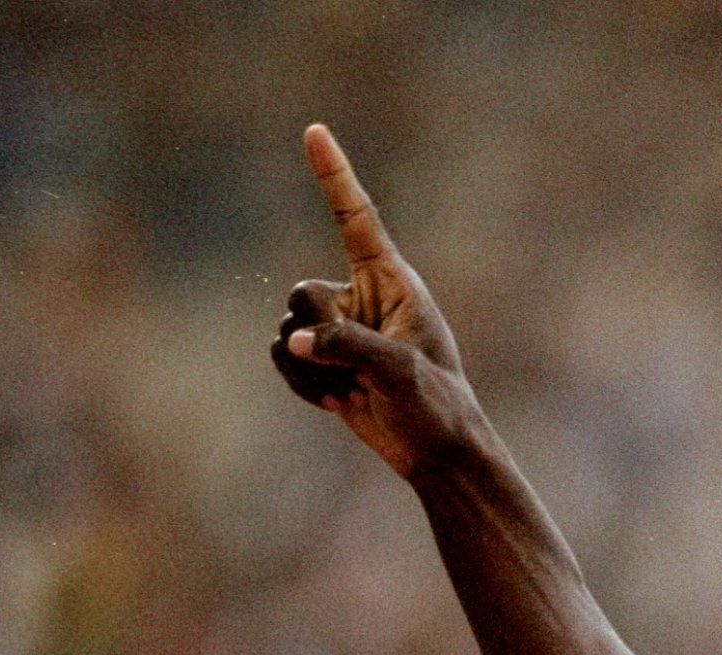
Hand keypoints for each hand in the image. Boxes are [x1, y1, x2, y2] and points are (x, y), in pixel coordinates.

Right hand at [271, 124, 479, 477]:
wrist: (438, 456)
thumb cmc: (437, 408)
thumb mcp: (400, 372)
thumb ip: (346, 346)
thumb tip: (292, 340)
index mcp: (394, 283)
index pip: (357, 220)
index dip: (335, 176)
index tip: (314, 130)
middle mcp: (363, 297)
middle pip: (302, 293)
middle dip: (317, 334)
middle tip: (362, 368)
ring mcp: (340, 329)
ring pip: (286, 329)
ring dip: (310, 369)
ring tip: (355, 391)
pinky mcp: (323, 360)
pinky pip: (283, 357)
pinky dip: (302, 385)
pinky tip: (339, 403)